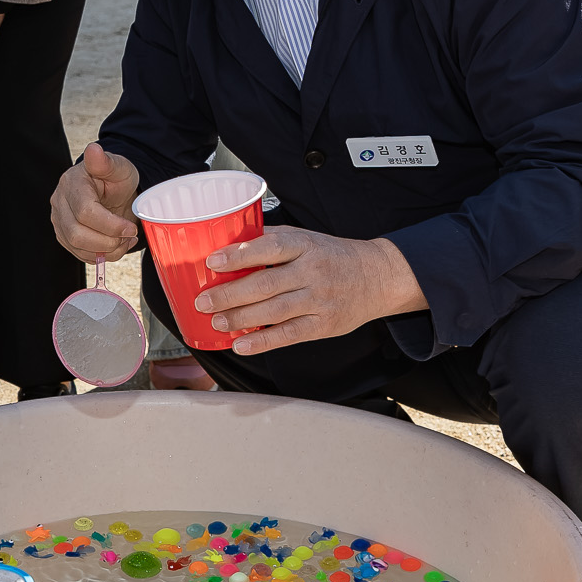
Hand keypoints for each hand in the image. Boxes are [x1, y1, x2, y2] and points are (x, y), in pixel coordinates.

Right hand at [51, 141, 139, 258]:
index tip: (130, 228)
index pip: (85, 212)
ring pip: (78, 247)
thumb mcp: (119, 167)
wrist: (111, 190)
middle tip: (128, 236)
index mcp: (72, 183)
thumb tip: (93, 149)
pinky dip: (101, 255)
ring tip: (124, 240)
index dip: (110, 225)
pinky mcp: (64, 235)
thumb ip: (106, 161)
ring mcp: (60, 220)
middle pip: (77, 234)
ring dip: (106, 250)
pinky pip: (80, 254)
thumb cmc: (116, 178)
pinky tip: (116, 244)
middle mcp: (60, 202)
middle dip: (108, 241)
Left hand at [196, 226, 425, 353]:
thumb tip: (232, 242)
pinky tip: (242, 345)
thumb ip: (274, 240)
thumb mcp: (308, 237)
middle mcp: (312, 272)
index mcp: (305, 245)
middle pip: (265, 284)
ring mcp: (319, 300)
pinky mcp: (323, 325)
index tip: (212, 262)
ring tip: (216, 322)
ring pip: (274, 311)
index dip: (238, 256)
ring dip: (240, 319)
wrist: (378, 277)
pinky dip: (263, 342)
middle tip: (203, 301)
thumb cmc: (335, 256)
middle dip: (229, 294)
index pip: (268, 248)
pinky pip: (289, 335)